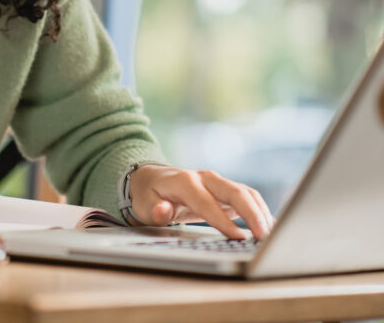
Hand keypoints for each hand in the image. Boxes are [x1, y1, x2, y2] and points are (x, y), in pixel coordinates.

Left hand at [128, 164, 273, 239]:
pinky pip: (247, 198)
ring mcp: (217, 183)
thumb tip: (163, 212)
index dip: (222, 220)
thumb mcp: (144, 204)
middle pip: (234, 191)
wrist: (152, 178)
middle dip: (252, 213)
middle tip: (264, 236)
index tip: (239, 237)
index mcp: (184, 181)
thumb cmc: (149, 194)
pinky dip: (260, 210)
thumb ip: (155, 210)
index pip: (206, 201)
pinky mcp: (224, 191)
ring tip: (271, 235)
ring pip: (245, 192)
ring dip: (260, 212)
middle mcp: (204, 178)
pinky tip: (270, 226)